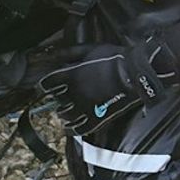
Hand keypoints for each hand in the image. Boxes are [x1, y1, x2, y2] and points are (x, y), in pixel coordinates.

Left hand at [37, 38, 173, 135]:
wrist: (136, 74)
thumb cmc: (116, 58)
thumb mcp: (91, 49)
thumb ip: (71, 52)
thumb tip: (56, 54)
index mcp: (71, 75)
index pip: (48, 84)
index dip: (44, 86)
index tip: (44, 87)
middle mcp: (74, 93)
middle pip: (57, 100)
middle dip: (56, 98)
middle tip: (58, 97)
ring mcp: (84, 107)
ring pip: (65, 115)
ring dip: (63, 113)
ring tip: (64, 111)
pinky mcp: (96, 119)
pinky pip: (79, 129)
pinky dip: (72, 130)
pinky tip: (69, 128)